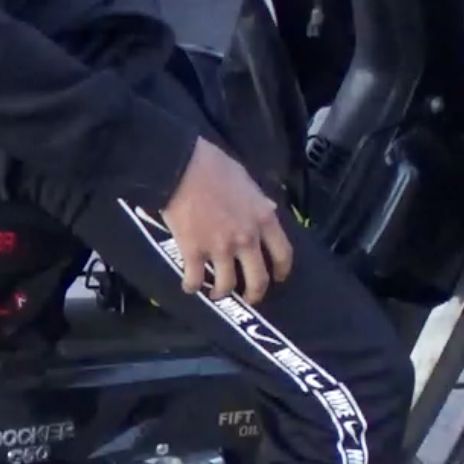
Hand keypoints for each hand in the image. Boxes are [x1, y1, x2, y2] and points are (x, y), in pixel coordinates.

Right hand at [159, 138, 294, 304]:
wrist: (180, 167)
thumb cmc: (213, 166)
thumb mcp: (247, 180)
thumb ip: (259, 200)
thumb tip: (268, 209)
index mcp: (263, 219)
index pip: (283, 253)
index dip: (282, 271)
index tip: (277, 277)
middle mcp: (246, 239)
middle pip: (258, 280)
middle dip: (254, 293)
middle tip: (249, 297)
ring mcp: (220, 249)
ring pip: (226, 285)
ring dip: (221, 293)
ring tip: (215, 293)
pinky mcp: (193, 253)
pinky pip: (195, 280)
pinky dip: (192, 286)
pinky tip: (190, 286)